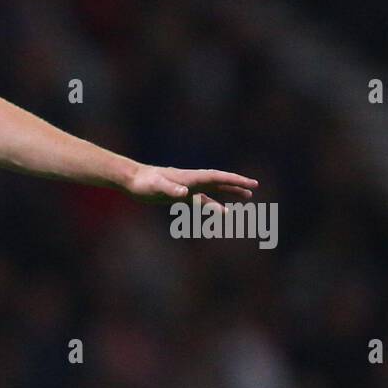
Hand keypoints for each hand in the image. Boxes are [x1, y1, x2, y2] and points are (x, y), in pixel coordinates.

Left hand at [125, 164, 258, 209]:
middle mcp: (192, 181)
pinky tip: (220, 210)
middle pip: (220, 182)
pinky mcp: (179, 196)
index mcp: (191, 177)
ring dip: (229, 193)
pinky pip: (200, 200)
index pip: (218, 177)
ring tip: (246, 197)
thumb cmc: (144, 183)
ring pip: (213, 191)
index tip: (252, 183)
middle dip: (237, 184)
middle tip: (254, 188)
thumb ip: (171, 189)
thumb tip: (185, 194)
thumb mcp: (157, 186)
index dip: (235, 180)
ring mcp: (187, 188)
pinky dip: (212, 205)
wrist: (132, 180)